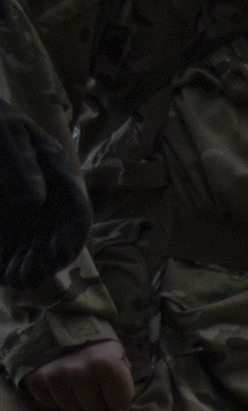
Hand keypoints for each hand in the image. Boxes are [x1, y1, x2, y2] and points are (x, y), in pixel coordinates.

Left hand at [0, 102, 89, 288]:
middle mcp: (47, 197)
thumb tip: (35, 201)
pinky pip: (11, 247)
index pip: (77, 211)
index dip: (74, 236)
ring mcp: (26, 210)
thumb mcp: (5, 131)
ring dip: (28, 267)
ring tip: (13, 279)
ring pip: (35, 247)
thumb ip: (22, 164)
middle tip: (29, 276)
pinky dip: (8, 263)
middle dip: (47, 261)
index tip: (61, 252)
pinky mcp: (7, 221)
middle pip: (58, 237)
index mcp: (56, 172)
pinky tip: (2, 273)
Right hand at [21, 338, 131, 410]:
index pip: (119, 403)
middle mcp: (79, 372)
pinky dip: (55, 395)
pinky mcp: (36, 380)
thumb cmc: (97, 345)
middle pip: (94, 408)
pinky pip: (50, 403)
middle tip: (91, 381)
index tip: (112, 385)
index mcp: (106, 365)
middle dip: (96, 399)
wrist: (63, 323)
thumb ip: (121, 389)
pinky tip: (58, 381)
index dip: (117, 396)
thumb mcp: (118, 359)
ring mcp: (55, 376)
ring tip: (74, 380)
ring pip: (71, 407)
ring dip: (75, 398)